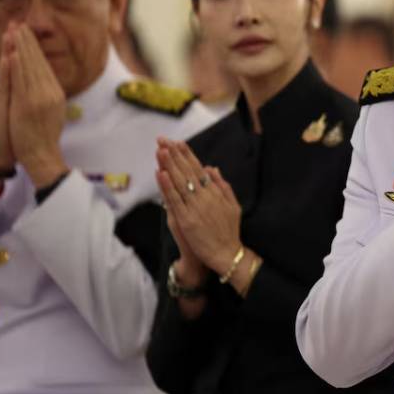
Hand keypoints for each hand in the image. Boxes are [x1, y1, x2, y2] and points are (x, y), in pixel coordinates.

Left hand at [6, 24, 67, 186]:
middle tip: (20, 23)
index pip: (43, 64)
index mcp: (55, 92)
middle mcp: (49, 92)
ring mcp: (39, 98)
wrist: (42, 154)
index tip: (27, 33)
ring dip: (21, 48)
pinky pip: (21, 81)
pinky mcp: (28, 105)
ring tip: (15, 31)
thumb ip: (48, 95)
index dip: (34, 47)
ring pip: (29, 68)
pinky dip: (17, 67)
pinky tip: (13, 54)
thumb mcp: (51, 111)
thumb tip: (46, 83)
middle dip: (28, 42)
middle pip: (37, 62)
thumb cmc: (43, 136)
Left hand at [156, 139, 241, 276]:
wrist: (226, 254)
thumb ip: (223, 186)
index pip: (198, 169)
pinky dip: (167, 186)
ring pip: (179, 182)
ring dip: (169, 165)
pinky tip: (161, 173)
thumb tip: (212, 168)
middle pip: (187, 171)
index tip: (178, 142)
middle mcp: (205, 197)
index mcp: (215, 192)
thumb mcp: (233, 205)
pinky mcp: (186, 220)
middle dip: (174, 155)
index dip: (187, 155)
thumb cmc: (229, 231)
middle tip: (163, 140)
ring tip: (161, 150)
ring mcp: (195, 208)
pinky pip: (174, 200)